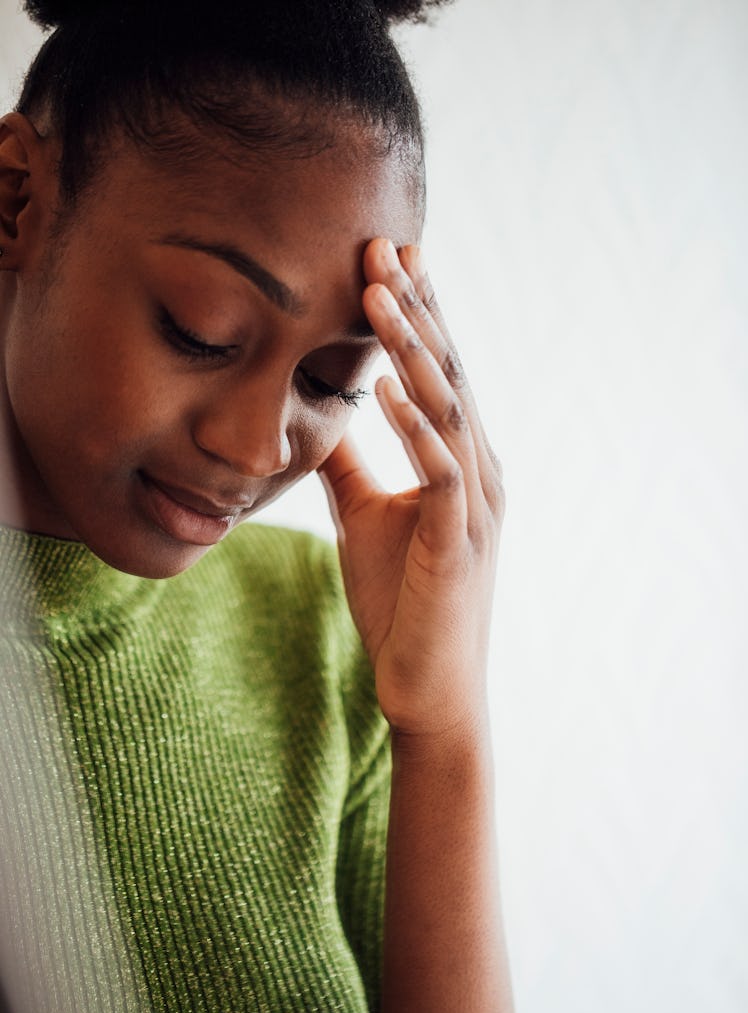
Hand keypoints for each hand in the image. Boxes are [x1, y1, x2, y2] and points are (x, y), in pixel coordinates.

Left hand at [319, 238, 504, 741]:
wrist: (428, 686)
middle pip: (448, 374)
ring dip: (413, 350)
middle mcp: (480, 472)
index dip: (417, 315)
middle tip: (383, 246)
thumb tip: (321, 420)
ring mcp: (476, 507)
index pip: (439, 373)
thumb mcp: (366, 518)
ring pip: (447, 410)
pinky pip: (441, 472)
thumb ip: (351, 465)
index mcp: (461, 462)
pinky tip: (383, 387)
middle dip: (416, 309)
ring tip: (379, 293)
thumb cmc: (402, 603)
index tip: (387, 257)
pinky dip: (414, 428)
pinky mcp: (458, 543)